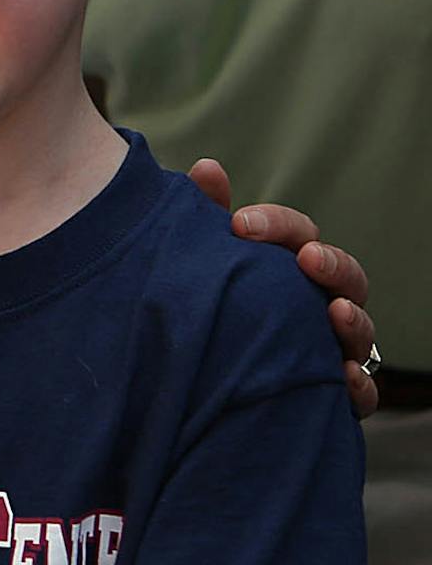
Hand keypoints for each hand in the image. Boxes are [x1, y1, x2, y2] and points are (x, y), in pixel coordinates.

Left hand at [190, 159, 377, 416]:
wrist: (204, 388)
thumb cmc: (216, 310)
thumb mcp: (207, 266)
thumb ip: (206, 218)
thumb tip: (206, 168)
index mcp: (291, 268)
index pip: (299, 235)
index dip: (278, 225)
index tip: (241, 223)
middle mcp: (321, 303)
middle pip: (344, 275)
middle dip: (331, 264)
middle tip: (307, 257)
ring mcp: (332, 348)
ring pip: (360, 331)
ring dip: (352, 320)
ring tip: (335, 313)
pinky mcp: (333, 396)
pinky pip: (359, 393)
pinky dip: (357, 386)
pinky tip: (343, 377)